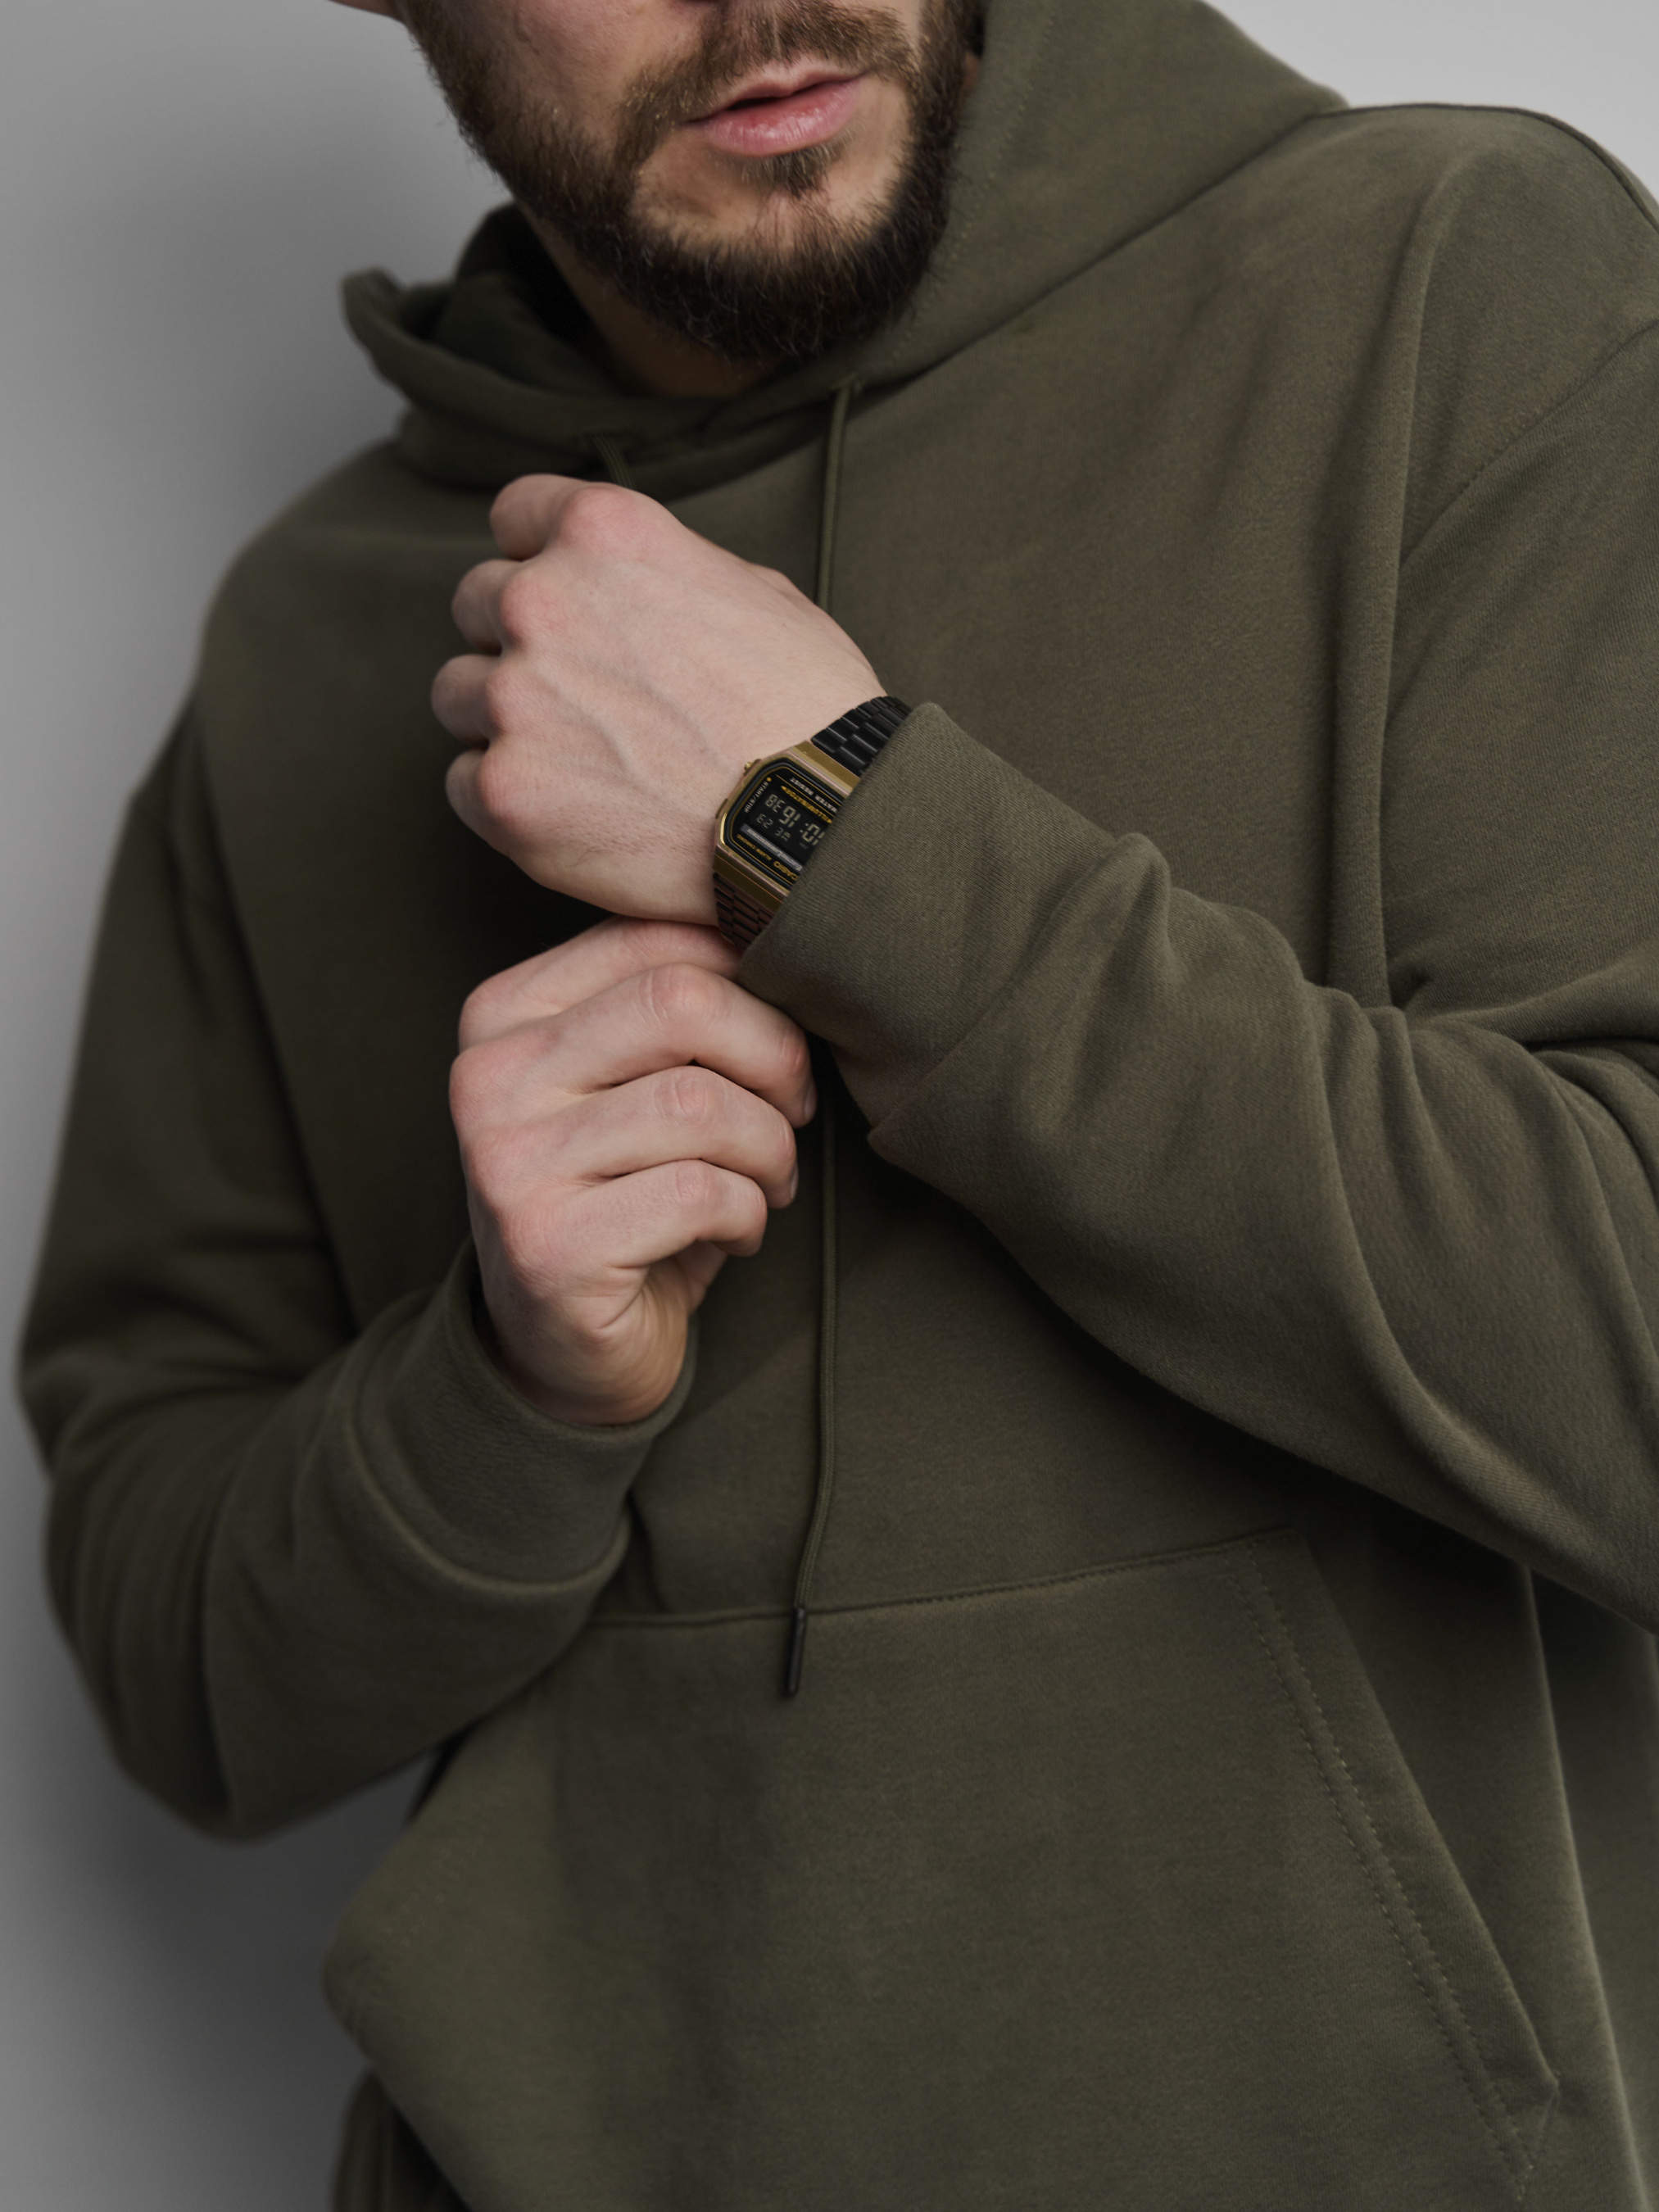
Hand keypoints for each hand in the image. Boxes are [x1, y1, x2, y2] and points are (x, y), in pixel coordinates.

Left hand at [435, 475, 880, 921]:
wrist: (823, 824)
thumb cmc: (810, 710)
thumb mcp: (754, 590)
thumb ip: (663, 571)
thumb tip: (629, 588)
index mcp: (604, 532)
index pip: (514, 515)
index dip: (539, 559)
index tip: (564, 601)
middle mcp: (541, 599)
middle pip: (477, 605)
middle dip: (520, 645)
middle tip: (585, 698)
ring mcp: (513, 698)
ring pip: (458, 695)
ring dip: (504, 722)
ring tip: (583, 761)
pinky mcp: (504, 790)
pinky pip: (463, 782)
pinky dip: (508, 798)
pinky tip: (575, 811)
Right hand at [451, 916, 815, 1425]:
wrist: (567, 1349)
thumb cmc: (626, 1195)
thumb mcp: (637, 1081)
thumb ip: (677, 1007)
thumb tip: (788, 938)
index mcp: (504, 1014)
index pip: (658, 941)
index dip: (754, 988)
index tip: (779, 1049)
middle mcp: (488, 1077)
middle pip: (681, 1005)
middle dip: (773, 1059)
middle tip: (793, 1113)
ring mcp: (509, 1163)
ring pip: (701, 1104)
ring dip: (768, 1150)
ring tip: (765, 1184)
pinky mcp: (548, 1245)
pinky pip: (700, 1192)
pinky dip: (747, 1214)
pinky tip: (735, 1234)